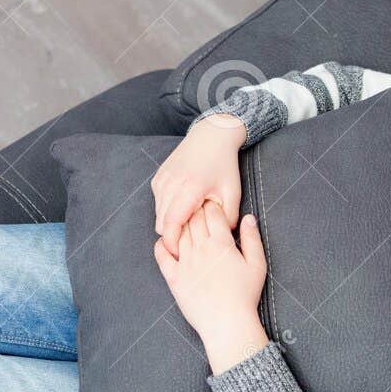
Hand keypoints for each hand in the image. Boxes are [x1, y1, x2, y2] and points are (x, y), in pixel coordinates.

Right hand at [151, 113, 245, 254]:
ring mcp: (162, 181)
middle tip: (191, 238)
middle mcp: (170, 185)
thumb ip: (227, 220)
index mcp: (189, 190)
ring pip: (158, 215)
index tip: (180, 254)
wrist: (211, 136)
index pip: (170, 226)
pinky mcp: (158, 178)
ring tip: (190, 219)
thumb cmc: (224, 165)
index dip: (172, 244)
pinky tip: (184, 205)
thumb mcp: (232, 193)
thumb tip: (222, 240)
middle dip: (172, 235)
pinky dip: (167, 209)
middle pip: (161, 224)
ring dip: (170, 222)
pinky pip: (158, 203)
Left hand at [153, 200, 269, 371]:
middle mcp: (200, 249)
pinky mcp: (174, 278)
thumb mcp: (257, 265)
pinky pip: (162, 256)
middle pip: (193, 220)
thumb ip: (251, 239)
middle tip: (196, 206)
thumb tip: (248, 217)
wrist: (227, 323)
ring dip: (180, 224)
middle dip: (195, 209)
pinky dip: (161, 245)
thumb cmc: (245, 295)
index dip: (212, 205)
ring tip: (182, 220)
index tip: (212, 202)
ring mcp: (184, 263)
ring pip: (178, 234)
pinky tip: (165, 241)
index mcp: (221, 243)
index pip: (213, 214)